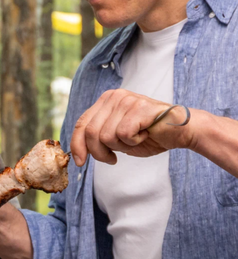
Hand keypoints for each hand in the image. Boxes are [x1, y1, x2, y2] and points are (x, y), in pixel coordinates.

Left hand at [70, 89, 190, 165]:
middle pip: (90, 132)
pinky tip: (144, 135)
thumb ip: (97, 138)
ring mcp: (126, 100)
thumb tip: (76, 151)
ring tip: (136, 139)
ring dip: (120, 146)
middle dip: (98, 152)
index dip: (77, 145)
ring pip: (105, 136)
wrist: (181, 132)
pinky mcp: (139, 107)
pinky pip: (123, 134)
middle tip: (112, 159)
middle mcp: (114, 96)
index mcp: (105, 101)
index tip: (80, 162)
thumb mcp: (116, 138)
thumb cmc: (149, 135)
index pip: (81, 124)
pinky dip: (133, 142)